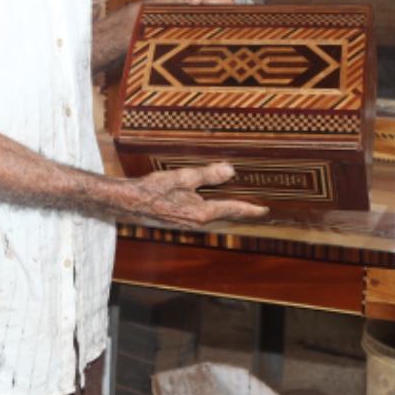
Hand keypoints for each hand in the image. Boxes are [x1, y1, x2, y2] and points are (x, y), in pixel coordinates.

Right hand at [116, 162, 268, 226]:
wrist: (130, 204)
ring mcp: (189, 224)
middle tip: (258, 209)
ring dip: (228, 211)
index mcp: (201, 212)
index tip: (265, 211)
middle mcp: (198, 222)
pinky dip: (214, 210)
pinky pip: (204, 216)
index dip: (251, 209)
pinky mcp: (181, 221)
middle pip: (226, 216)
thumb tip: (229, 171)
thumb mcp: (182, 178)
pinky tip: (214, 203)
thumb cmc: (153, 190)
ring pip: (215, 217)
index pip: (233, 209)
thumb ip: (207, 175)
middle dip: (242, 211)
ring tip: (241, 205)